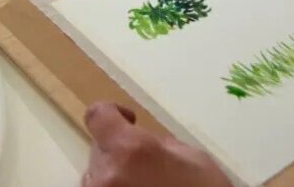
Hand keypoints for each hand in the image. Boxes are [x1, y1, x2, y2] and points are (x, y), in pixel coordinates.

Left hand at [82, 102, 231, 186]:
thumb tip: (144, 142)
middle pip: (99, 151)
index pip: (98, 116)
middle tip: (149, 170)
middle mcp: (106, 175)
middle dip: (120, 155)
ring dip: (115, 181)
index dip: (112, 114)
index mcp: (130, 150)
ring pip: (97, 180)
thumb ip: (161, 144)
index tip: (129, 121)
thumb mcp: (195, 160)